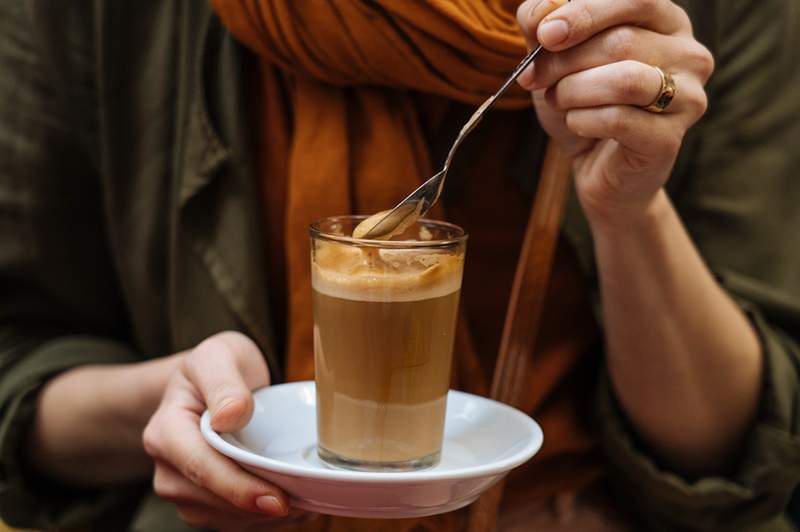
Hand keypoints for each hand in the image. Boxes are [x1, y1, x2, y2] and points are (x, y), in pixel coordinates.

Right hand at [143, 331, 288, 529]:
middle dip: (256, 507)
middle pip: (210, 500)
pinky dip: (263, 519)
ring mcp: (184, 489)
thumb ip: (224, 382)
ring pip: (223, 518)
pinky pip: (233, 522)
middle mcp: (168, 468)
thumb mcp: (219, 355)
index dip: (237, 487)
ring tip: (306, 503)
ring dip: (263, 518)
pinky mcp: (204, 502)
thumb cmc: (219, 366)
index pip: (200, 467)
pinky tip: (296, 506)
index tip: (276, 499)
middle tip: (306, 505)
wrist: (216, 381)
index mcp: (166, 431)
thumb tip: (231, 416)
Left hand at [516, 0, 713, 225]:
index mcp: (665, 21)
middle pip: (622, 41)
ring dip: (574, 91)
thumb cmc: (582, 103)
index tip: (545, 34)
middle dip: (564, 61)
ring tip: (559, 100)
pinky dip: (583, 120)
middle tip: (534, 78)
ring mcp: (687, 97)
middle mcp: (689, 53)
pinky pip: (619, 120)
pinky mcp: (670, 139)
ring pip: (625, 80)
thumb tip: (538, 16)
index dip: (586, 12)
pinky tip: (576, 124)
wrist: (596, 167)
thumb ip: (542, 25)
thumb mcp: (554, 57)